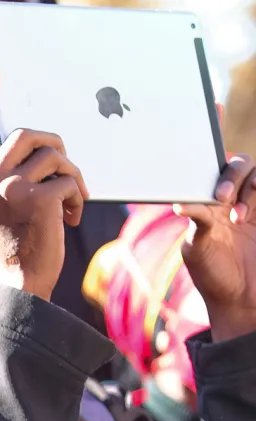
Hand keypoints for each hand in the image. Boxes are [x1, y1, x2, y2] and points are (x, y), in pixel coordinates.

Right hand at [0, 68, 89, 300]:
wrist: (17, 285)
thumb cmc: (14, 247)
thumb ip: (8, 177)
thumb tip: (41, 148)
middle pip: (27, 133)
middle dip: (53, 146)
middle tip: (64, 169)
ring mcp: (10, 188)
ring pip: (53, 154)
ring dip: (71, 174)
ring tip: (70, 200)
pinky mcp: (36, 198)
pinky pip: (68, 179)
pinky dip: (77, 196)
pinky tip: (71, 217)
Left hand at [174, 129, 255, 340]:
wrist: (243, 302)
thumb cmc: (213, 275)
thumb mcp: (196, 249)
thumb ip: (196, 223)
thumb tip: (185, 202)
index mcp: (207, 200)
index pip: (208, 162)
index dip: (212, 132)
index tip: (212, 106)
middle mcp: (232, 197)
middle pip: (238, 164)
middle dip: (231, 174)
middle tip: (222, 199)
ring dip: (250, 189)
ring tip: (240, 218)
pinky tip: (251, 212)